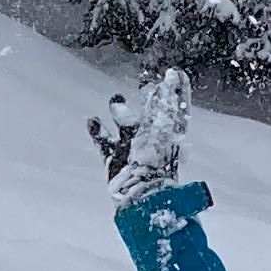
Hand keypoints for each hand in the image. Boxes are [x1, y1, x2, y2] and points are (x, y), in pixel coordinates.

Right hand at [88, 65, 189, 206]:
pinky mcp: (114, 162)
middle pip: (152, 115)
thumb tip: (171, 75)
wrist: (142, 197)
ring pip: (126, 126)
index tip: (175, 73)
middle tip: (146, 83)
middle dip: (150, 99)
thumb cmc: (156, 165)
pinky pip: (104, 144)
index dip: (177, 92)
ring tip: (117, 100)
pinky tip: (93, 120)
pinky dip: (98, 132)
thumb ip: (164, 103)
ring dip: (120, 111)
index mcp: (169, 136)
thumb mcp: (162, 129)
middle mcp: (152, 143)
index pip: (176, 110)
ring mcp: (132, 152)